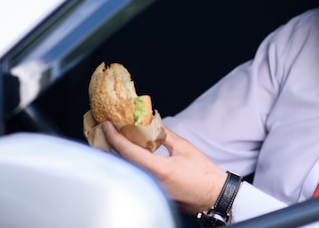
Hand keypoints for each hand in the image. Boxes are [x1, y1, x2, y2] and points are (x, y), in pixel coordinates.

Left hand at [102, 121, 227, 214]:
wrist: (212, 194)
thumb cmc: (202, 172)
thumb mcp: (184, 148)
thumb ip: (165, 135)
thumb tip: (152, 123)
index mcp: (159, 169)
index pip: (129, 152)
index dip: (115, 137)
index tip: (107, 125)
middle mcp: (151, 181)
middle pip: (122, 162)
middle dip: (110, 145)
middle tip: (105, 130)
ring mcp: (150, 189)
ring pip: (126, 170)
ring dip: (118, 154)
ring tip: (113, 140)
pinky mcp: (153, 193)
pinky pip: (134, 176)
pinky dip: (128, 163)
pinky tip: (127, 155)